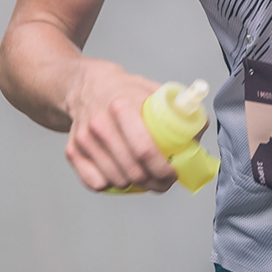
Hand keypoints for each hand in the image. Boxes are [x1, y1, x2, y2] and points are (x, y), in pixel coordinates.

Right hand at [62, 60, 178, 191]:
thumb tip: (199, 130)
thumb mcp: (152, 90)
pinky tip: (121, 173)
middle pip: (132, 170)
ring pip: (116, 180)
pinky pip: (95, 183)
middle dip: (154, 182)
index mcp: (122, 106)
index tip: (173, 173)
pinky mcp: (72, 150)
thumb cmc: (124, 91)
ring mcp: (84, 139)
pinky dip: (111, 185)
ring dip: (135, 185)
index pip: (145, 149)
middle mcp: (100, 123)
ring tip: (145, 177)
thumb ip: (178, 109)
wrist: (85, 85)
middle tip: (164, 181)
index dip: (163, 169)